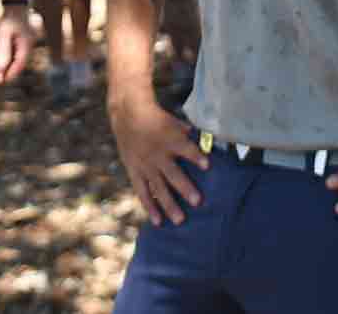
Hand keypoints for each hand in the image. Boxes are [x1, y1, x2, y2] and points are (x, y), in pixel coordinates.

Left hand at [0, 9, 33, 84]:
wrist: (15, 6)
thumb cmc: (10, 18)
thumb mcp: (4, 34)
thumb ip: (3, 51)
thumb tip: (1, 68)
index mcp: (27, 44)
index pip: (20, 64)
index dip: (10, 74)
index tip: (0, 81)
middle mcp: (30, 46)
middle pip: (20, 64)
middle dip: (9, 72)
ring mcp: (28, 44)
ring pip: (19, 60)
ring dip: (9, 67)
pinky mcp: (23, 43)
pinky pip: (17, 55)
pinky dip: (10, 61)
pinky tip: (2, 63)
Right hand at [109, 94, 208, 225]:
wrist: (129, 115)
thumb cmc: (157, 119)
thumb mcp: (174, 122)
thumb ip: (190, 134)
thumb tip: (208, 140)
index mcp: (170, 139)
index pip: (186, 148)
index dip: (196, 156)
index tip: (208, 165)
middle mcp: (158, 154)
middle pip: (173, 173)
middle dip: (185, 187)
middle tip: (198, 201)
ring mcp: (145, 165)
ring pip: (158, 187)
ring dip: (169, 204)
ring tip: (180, 220)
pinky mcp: (134, 171)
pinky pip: (142, 192)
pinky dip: (149, 207)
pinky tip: (158, 221)